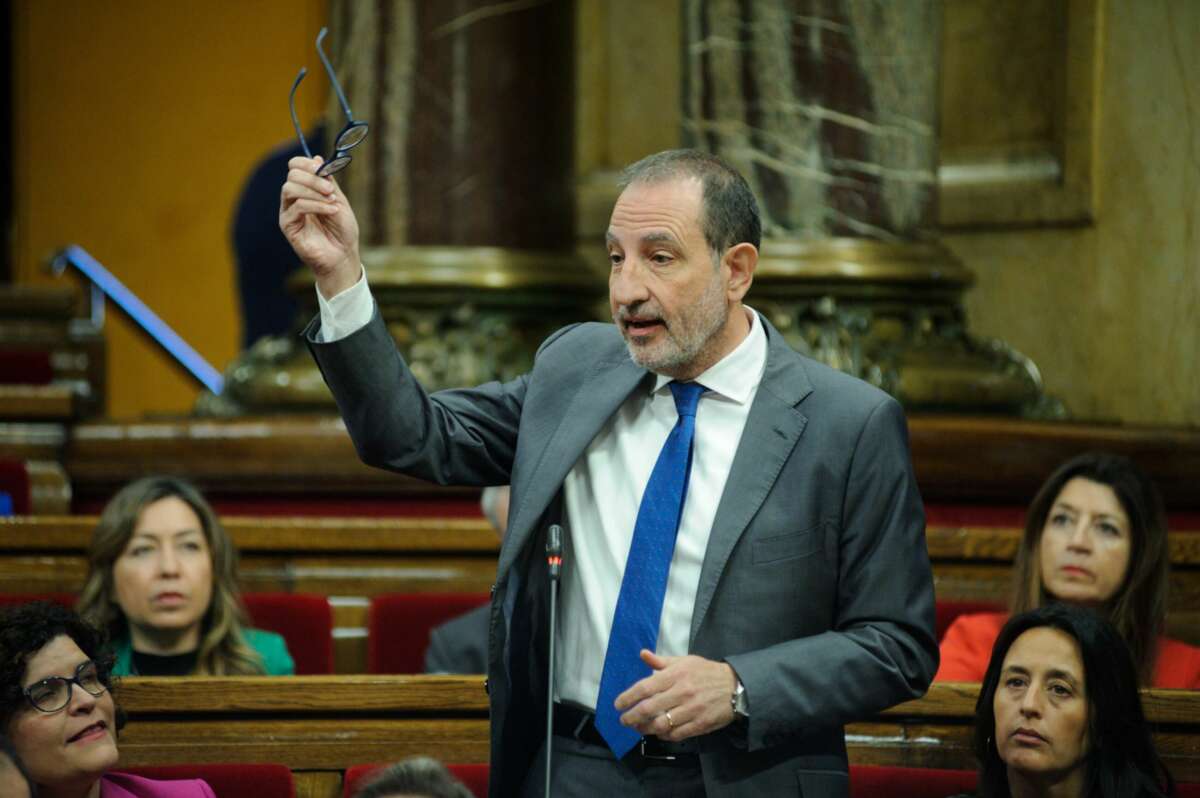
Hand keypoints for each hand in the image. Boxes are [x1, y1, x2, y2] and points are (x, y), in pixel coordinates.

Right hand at [279, 155, 361, 297]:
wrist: (343, 255)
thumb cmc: (342, 230)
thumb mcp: (339, 200)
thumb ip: (327, 181)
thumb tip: (317, 158)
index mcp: (306, 189)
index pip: (295, 167)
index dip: (306, 163)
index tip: (323, 168)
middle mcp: (294, 199)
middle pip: (292, 175)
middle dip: (312, 178)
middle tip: (330, 189)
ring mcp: (289, 212)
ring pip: (290, 188)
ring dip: (313, 191)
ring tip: (331, 200)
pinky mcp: (288, 226)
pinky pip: (297, 207)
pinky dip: (316, 205)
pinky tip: (330, 211)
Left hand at [614, 650, 736, 741]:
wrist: (735, 686)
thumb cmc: (706, 672)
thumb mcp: (685, 661)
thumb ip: (661, 661)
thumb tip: (642, 654)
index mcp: (676, 674)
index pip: (645, 687)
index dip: (628, 697)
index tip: (618, 704)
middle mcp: (682, 692)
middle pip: (649, 708)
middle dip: (632, 717)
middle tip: (624, 720)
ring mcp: (691, 710)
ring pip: (661, 724)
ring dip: (645, 728)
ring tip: (638, 727)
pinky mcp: (700, 724)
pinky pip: (676, 734)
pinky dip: (664, 735)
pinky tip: (658, 732)